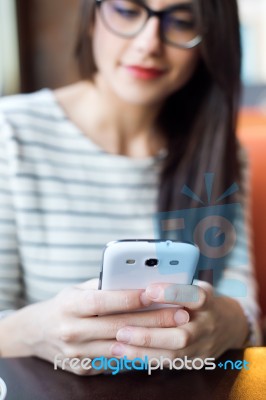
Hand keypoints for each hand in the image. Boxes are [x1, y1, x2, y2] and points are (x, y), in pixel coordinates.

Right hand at [0, 279, 188, 374]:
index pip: (102, 301)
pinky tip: (157, 344)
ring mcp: (76, 353)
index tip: (154, 292)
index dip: (129, 297)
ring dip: (151, 338)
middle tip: (180, 313)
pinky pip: (114, 360)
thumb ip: (103, 285)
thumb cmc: (63, 305)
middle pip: (118, 326)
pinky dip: (137, 352)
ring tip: (175, 329)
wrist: (36, 333)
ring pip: (120, 347)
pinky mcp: (83, 368)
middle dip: (153, 320)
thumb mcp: (77, 289)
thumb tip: (135, 278)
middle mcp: (72, 330)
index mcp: (70, 305)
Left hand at [114, 280, 248, 363]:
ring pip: (173, 355)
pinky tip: (125, 354)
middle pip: (181, 335)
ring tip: (116, 346)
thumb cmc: (201, 299)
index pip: (194, 296)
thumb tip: (140, 278)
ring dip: (142, 351)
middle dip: (149, 335)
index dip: (172, 293)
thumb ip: (175, 284)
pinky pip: (169, 363)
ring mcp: (203, 347)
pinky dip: (146, 359)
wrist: (229, 325)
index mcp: (207, 301)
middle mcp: (207, 326)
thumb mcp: (195, 285)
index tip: (148, 290)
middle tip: (121, 330)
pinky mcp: (195, 361)